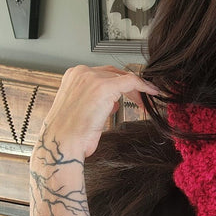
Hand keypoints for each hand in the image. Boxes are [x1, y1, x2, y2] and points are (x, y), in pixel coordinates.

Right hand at [36, 65, 159, 159]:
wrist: (63, 143)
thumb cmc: (69, 134)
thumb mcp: (83, 112)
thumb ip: (97, 102)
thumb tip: (114, 103)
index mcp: (73, 77)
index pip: (103, 75)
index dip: (119, 84)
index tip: (130, 95)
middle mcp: (81, 73)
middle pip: (114, 74)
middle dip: (129, 87)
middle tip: (139, 101)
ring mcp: (91, 78)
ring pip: (123, 78)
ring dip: (136, 91)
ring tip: (143, 103)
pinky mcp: (103, 87)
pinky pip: (131, 81)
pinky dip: (144, 86)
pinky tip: (152, 93)